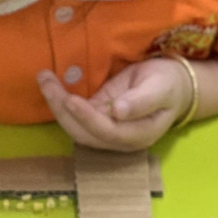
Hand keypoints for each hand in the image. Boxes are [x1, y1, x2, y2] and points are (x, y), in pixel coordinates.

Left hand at [37, 58, 192, 151]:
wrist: (173, 84)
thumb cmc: (169, 84)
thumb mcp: (160, 88)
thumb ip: (142, 101)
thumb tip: (119, 112)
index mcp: (137, 135)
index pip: (107, 132)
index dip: (87, 118)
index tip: (70, 99)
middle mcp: (118, 138)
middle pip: (84, 133)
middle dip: (62, 110)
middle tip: (46, 81)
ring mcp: (106, 130)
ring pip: (75, 126)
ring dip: (56, 105)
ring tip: (44, 79)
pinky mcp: (98, 118)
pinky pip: (75, 115)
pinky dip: (60, 102)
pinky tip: (50, 84)